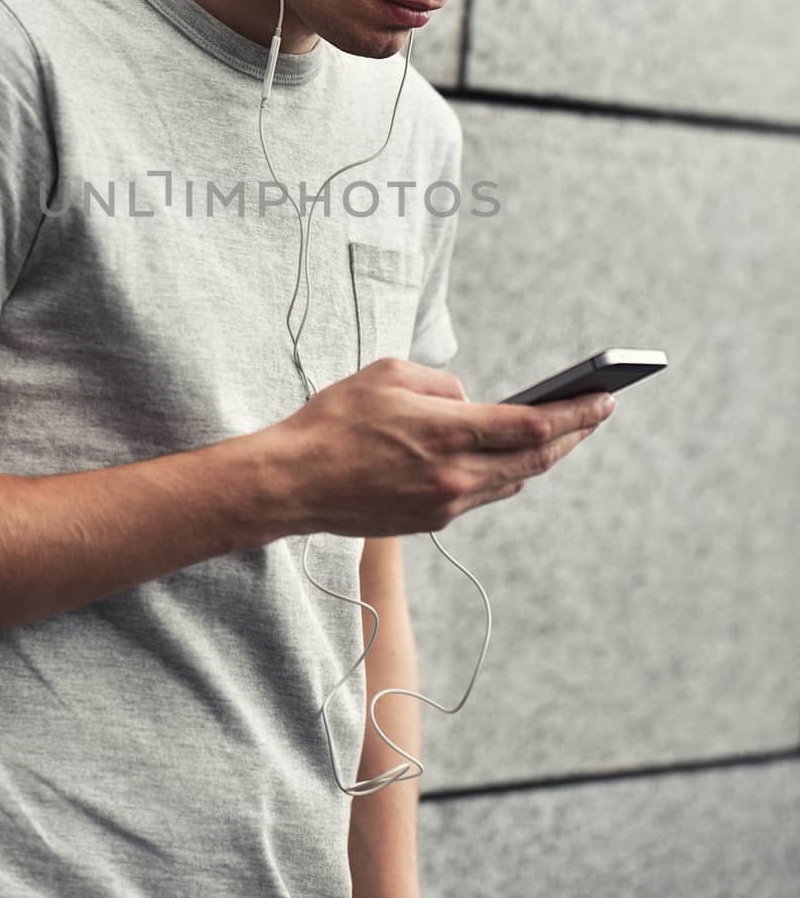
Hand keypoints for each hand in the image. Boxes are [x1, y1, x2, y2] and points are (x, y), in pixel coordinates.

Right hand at [272, 356, 614, 538]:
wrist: (293, 482)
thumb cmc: (334, 421)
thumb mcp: (389, 375)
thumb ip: (443, 384)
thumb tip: (471, 403)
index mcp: (448, 434)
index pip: (532, 426)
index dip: (575, 414)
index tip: (605, 400)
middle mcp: (456, 476)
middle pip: (536, 460)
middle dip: (573, 435)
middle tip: (598, 413)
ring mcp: (446, 504)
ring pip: (513, 481)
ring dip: (541, 458)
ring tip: (562, 434)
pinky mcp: (432, 522)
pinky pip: (483, 494)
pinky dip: (504, 474)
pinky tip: (509, 458)